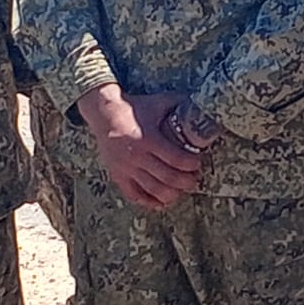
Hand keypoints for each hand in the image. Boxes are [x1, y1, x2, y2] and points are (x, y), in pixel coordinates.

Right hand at [79, 85, 202, 210]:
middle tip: (194, 179)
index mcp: (148, 139)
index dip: (191, 164)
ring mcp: (126, 168)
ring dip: (172, 194)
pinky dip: (149, 202)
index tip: (197, 163)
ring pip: (153, 189)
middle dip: (186, 181)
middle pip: (168, 177)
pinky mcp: (118, 175)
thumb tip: (199, 105)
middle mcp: (137, 156)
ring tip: (181, 191)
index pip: (176, 159)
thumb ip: (178, 103)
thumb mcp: (157, 102)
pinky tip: (161, 202)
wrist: (104, 113)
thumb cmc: (134, 108)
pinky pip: (134, 195)